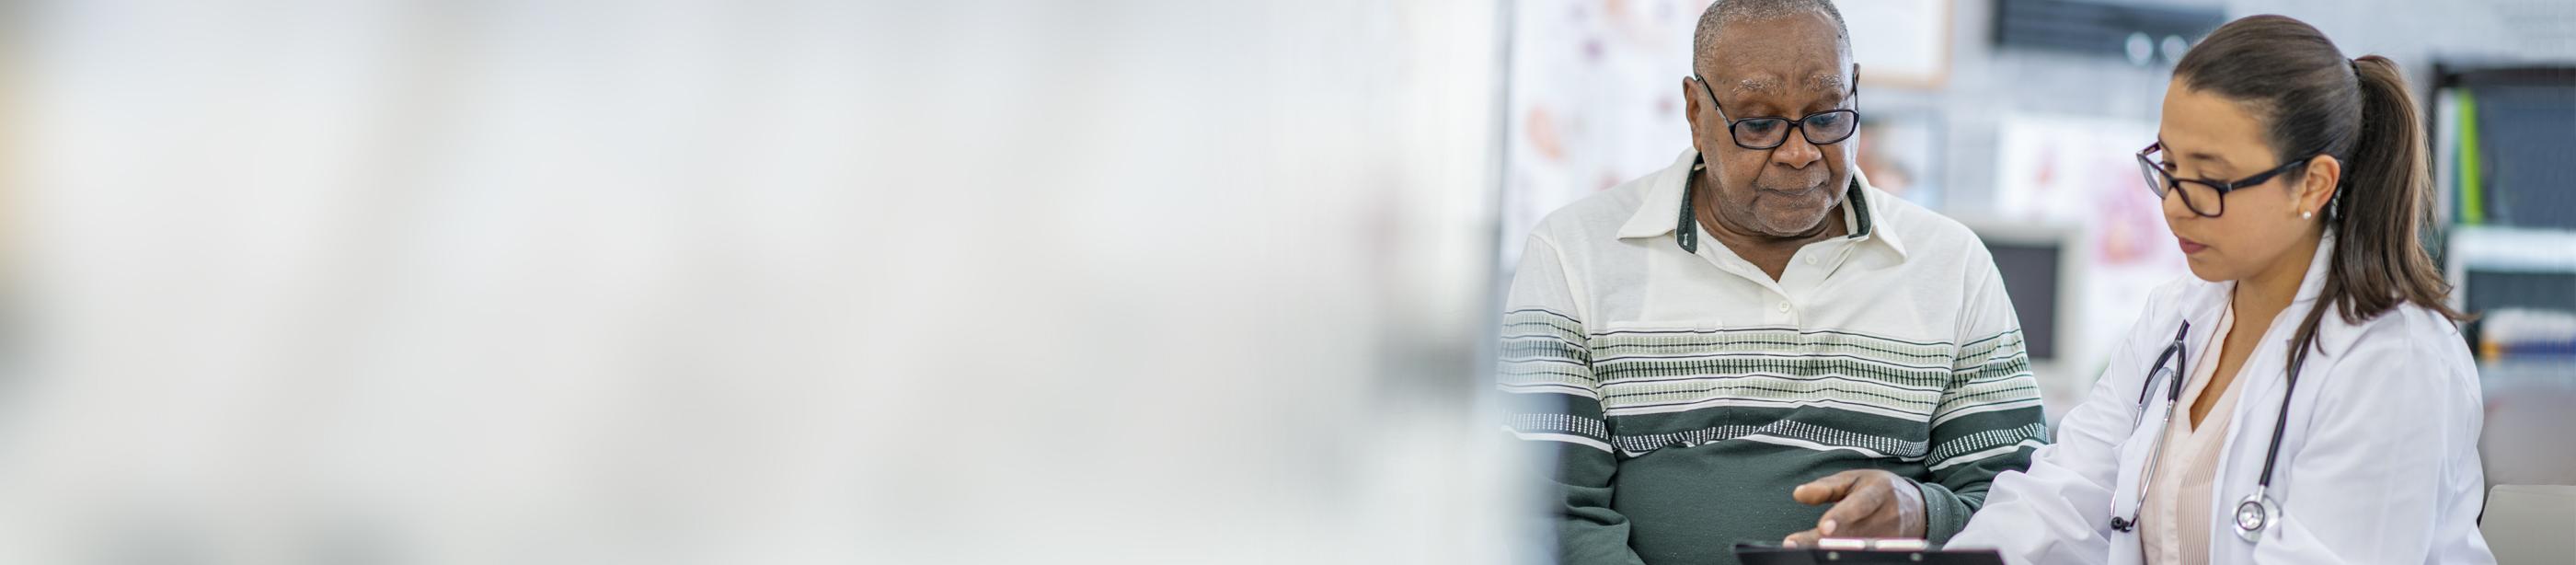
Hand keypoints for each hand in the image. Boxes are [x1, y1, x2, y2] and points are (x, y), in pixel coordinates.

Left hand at [1780, 469, 1925, 546]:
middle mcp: (1888, 515)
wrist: (1915, 506)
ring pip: (1858, 548)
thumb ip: (1826, 487)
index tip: (1823, 527)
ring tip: (1804, 551)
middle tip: (1795, 544)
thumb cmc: (1878, 489)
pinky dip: (1843, 556)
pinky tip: (1826, 556)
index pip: (1860, 504)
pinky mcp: (1891, 551)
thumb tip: (1798, 494)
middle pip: (1854, 532)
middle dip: (1824, 540)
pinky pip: (1864, 555)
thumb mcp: (1854, 479)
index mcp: (1879, 491)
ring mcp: (1892, 537)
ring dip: (1830, 551)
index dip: (1842, 516)